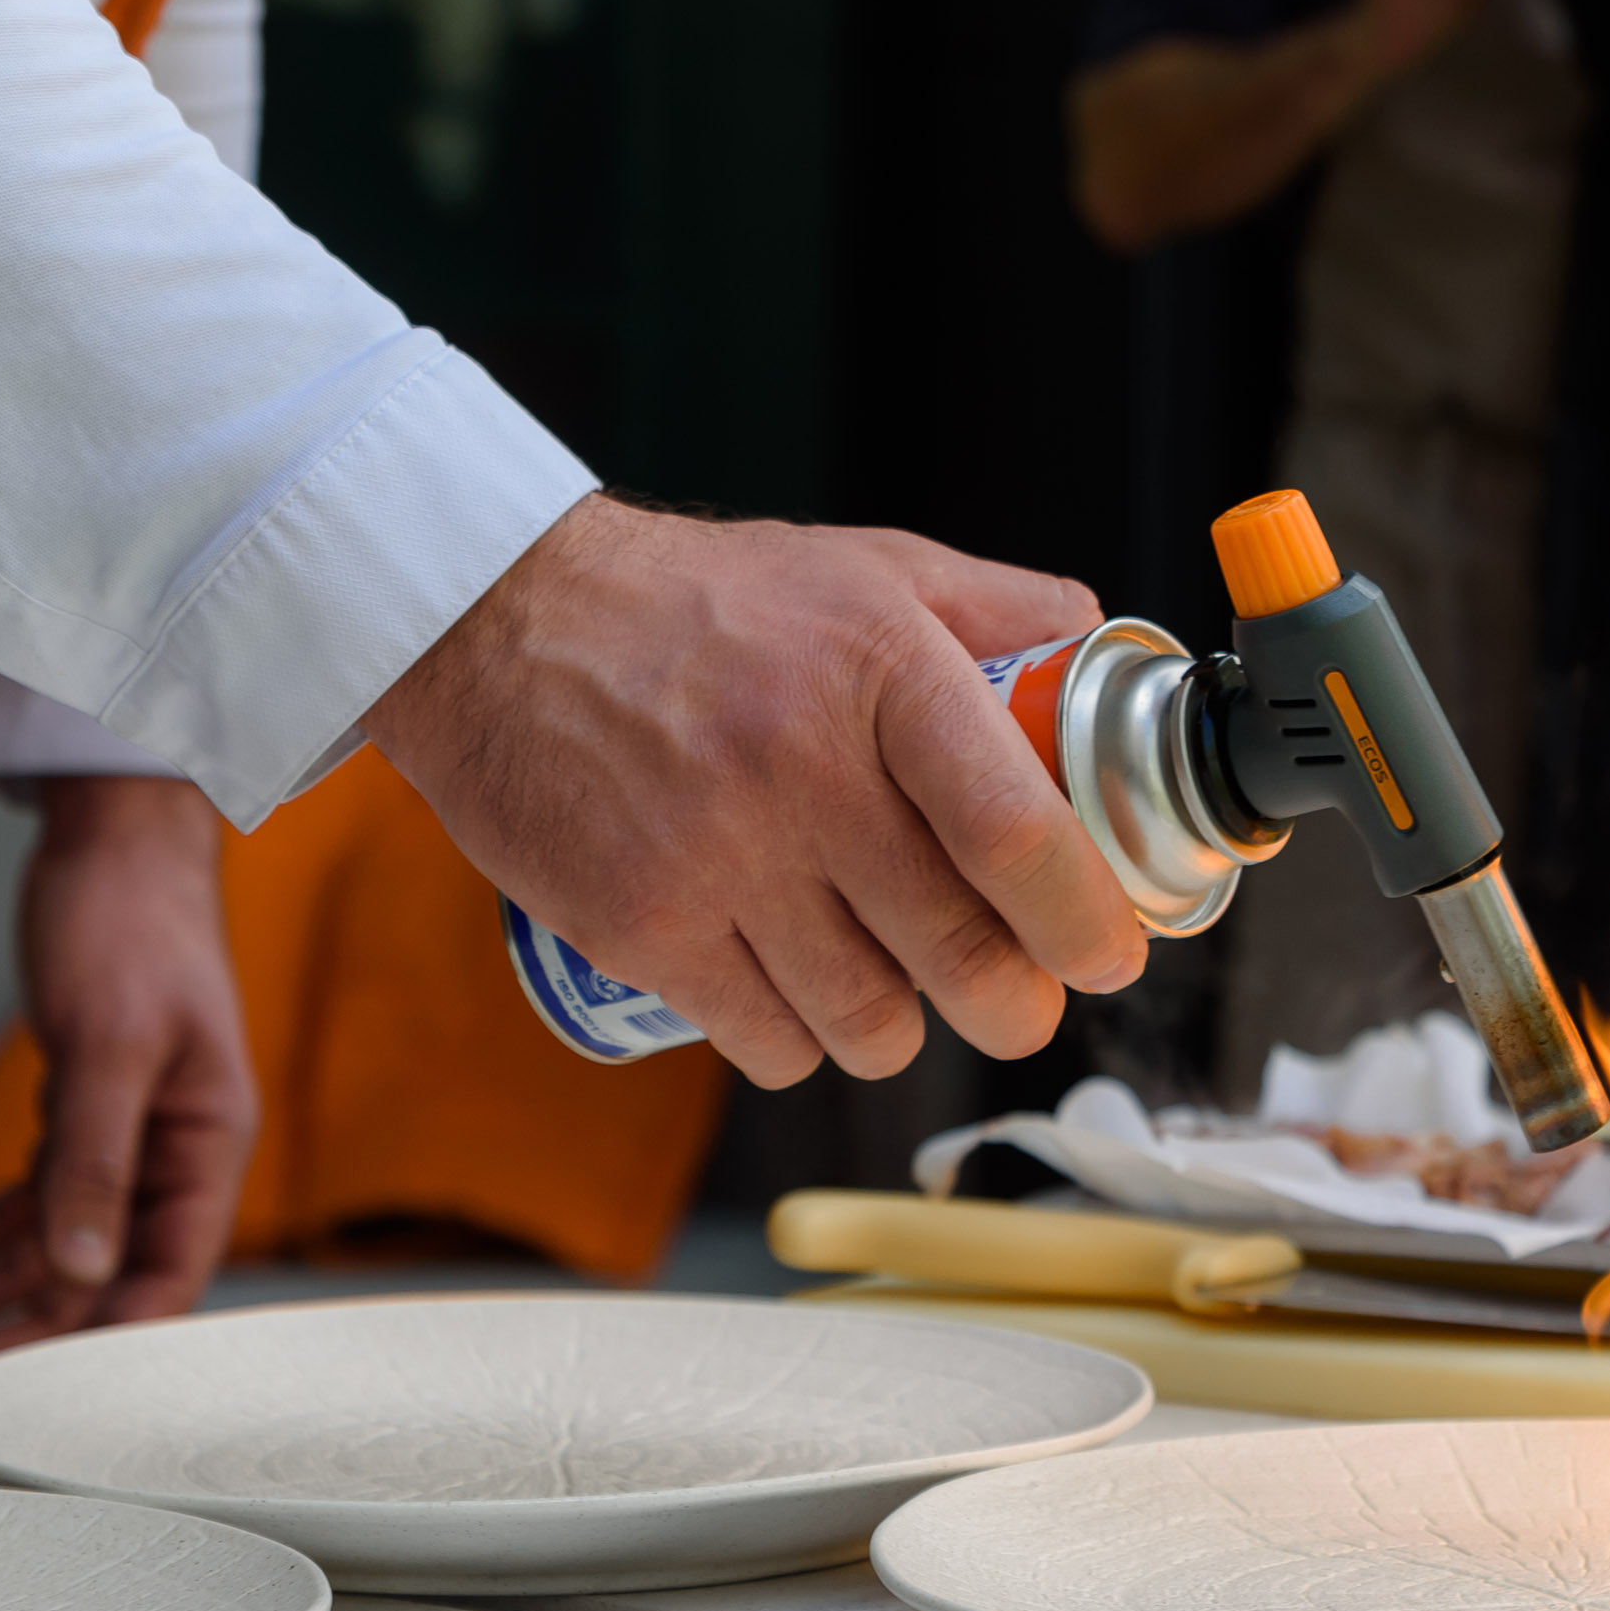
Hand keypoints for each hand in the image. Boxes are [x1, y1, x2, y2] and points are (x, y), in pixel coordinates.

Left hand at [0, 777, 257, 1357]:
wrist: (118, 839)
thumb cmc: (133, 927)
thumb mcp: (108, 1047)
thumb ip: (94, 1161)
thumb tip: (78, 1266)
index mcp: (213, 1139)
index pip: (174, 1267)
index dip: (111, 1329)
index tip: (38, 1369)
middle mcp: (182, 1144)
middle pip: (121, 1261)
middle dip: (48, 1311)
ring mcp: (140, 1123)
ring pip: (80, 1227)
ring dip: (16, 1269)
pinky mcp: (97, 1098)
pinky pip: (56, 1182)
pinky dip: (7, 1215)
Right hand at [363, 497, 1147, 1088]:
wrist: (498, 618)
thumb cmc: (702, 600)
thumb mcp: (867, 566)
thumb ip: (998, 606)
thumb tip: (1104, 650)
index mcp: (884, 671)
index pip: (1019, 835)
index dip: (1085, 919)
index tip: (1111, 951)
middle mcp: (802, 768)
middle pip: (957, 954)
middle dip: (1013, 1004)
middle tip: (1018, 998)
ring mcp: (715, 857)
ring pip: (868, 1020)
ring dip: (904, 1029)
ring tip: (900, 993)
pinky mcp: (638, 926)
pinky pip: (767, 1042)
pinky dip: (802, 1044)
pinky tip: (800, 1000)